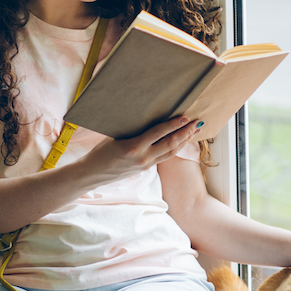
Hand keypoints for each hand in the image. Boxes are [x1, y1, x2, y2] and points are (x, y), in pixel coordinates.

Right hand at [81, 116, 201, 182]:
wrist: (92, 174)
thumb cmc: (100, 151)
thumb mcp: (115, 136)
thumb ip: (133, 129)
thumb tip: (150, 116)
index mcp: (133, 147)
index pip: (158, 133)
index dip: (173, 125)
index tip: (185, 117)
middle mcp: (142, 158)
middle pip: (170, 144)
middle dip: (185, 132)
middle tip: (197, 122)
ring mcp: (145, 165)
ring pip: (171, 153)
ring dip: (184, 141)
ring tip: (195, 131)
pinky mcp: (146, 168)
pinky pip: (164, 157)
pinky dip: (175, 148)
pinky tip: (181, 142)